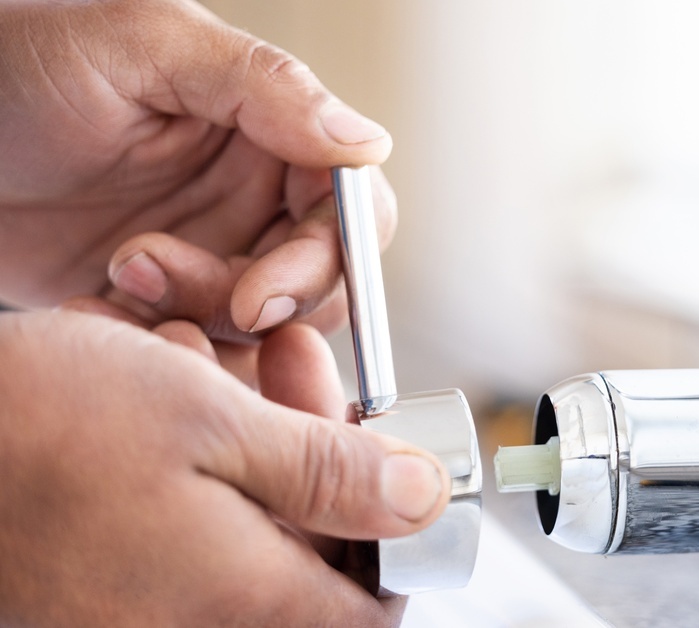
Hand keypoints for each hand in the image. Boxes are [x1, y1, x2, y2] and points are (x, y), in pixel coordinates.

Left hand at [0, 0, 395, 338]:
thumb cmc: (13, 65)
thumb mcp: (141, 43)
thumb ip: (263, 84)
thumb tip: (366, 142)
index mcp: (270, 128)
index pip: (352, 207)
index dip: (328, 258)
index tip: (261, 293)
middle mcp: (254, 193)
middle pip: (322, 280)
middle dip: (257, 300)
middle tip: (162, 275)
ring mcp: (210, 249)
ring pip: (264, 326)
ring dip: (196, 317)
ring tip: (119, 270)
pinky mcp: (161, 300)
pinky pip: (199, 349)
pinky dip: (157, 348)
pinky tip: (95, 307)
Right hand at [0, 311, 447, 625]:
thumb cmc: (33, 432)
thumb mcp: (212, 425)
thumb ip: (332, 473)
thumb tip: (421, 502)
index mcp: (244, 604)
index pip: (375, 605)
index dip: (396, 532)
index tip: (387, 460)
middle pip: (309, 555)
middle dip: (318, 448)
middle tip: (300, 368)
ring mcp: (143, 616)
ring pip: (245, 531)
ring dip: (255, 439)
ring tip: (215, 358)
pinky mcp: (101, 594)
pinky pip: (184, 532)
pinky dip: (197, 461)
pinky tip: (171, 388)